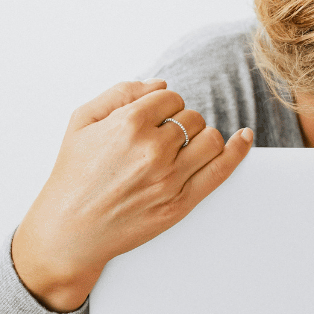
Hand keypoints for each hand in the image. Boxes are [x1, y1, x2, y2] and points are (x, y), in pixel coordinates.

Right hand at [11, 79, 252, 311]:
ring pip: (210, 138)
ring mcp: (169, 178)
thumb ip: (121, 93)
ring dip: (200, 138)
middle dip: (180, 123)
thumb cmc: (73, 174)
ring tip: (181, 149)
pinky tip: (245, 137)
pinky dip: (238, 151)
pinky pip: (221, 170)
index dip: (163, 106)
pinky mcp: (180, 203)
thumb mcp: (82, 121)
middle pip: (192, 117)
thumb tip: (162, 83)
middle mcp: (153, 150)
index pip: (170, 97)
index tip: (153, 119)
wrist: (69, 230)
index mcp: (128, 125)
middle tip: (158, 141)